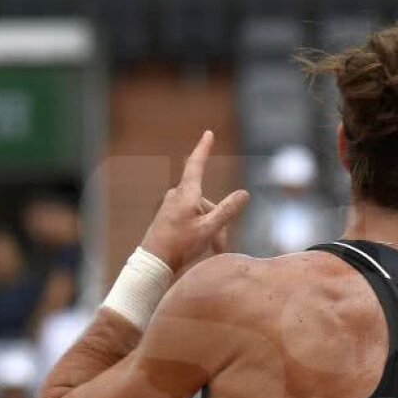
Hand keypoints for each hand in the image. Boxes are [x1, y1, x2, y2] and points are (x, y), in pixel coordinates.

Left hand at [140, 131, 249, 272]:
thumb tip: (245, 194)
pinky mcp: (170, 216)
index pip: (196, 165)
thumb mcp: (209, 229)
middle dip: (219, 221)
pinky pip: (193, 218)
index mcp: (186, 194)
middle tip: (221, 246)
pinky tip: (202, 247)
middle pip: (208, 201)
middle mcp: (178, 196)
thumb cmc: (180, 245)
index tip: (208, 133)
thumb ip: (227, 211)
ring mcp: (173, 206)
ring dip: (212, 229)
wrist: (153, 263)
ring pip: (202, 212)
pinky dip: (202, 231)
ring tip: (213, 250)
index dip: (203, 148)